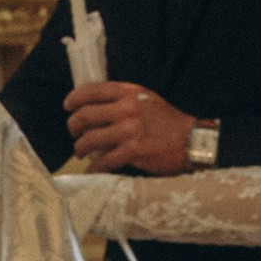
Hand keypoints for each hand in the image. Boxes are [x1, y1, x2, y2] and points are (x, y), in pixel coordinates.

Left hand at [64, 81, 197, 175]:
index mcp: (129, 92)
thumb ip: (122, 99)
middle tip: (74, 133)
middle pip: (85, 116)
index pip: (92, 90)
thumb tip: (94, 108)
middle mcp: (126, 109)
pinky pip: (103, 161)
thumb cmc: (168, 121)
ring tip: (81, 152)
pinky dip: (94, 167)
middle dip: (73, 126)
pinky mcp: (132, 151)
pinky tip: (93, 170)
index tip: (68, 106)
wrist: (191, 140)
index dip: (74, 98)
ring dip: (80, 148)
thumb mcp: (146, 99)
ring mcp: (129, 130)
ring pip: (89, 139)